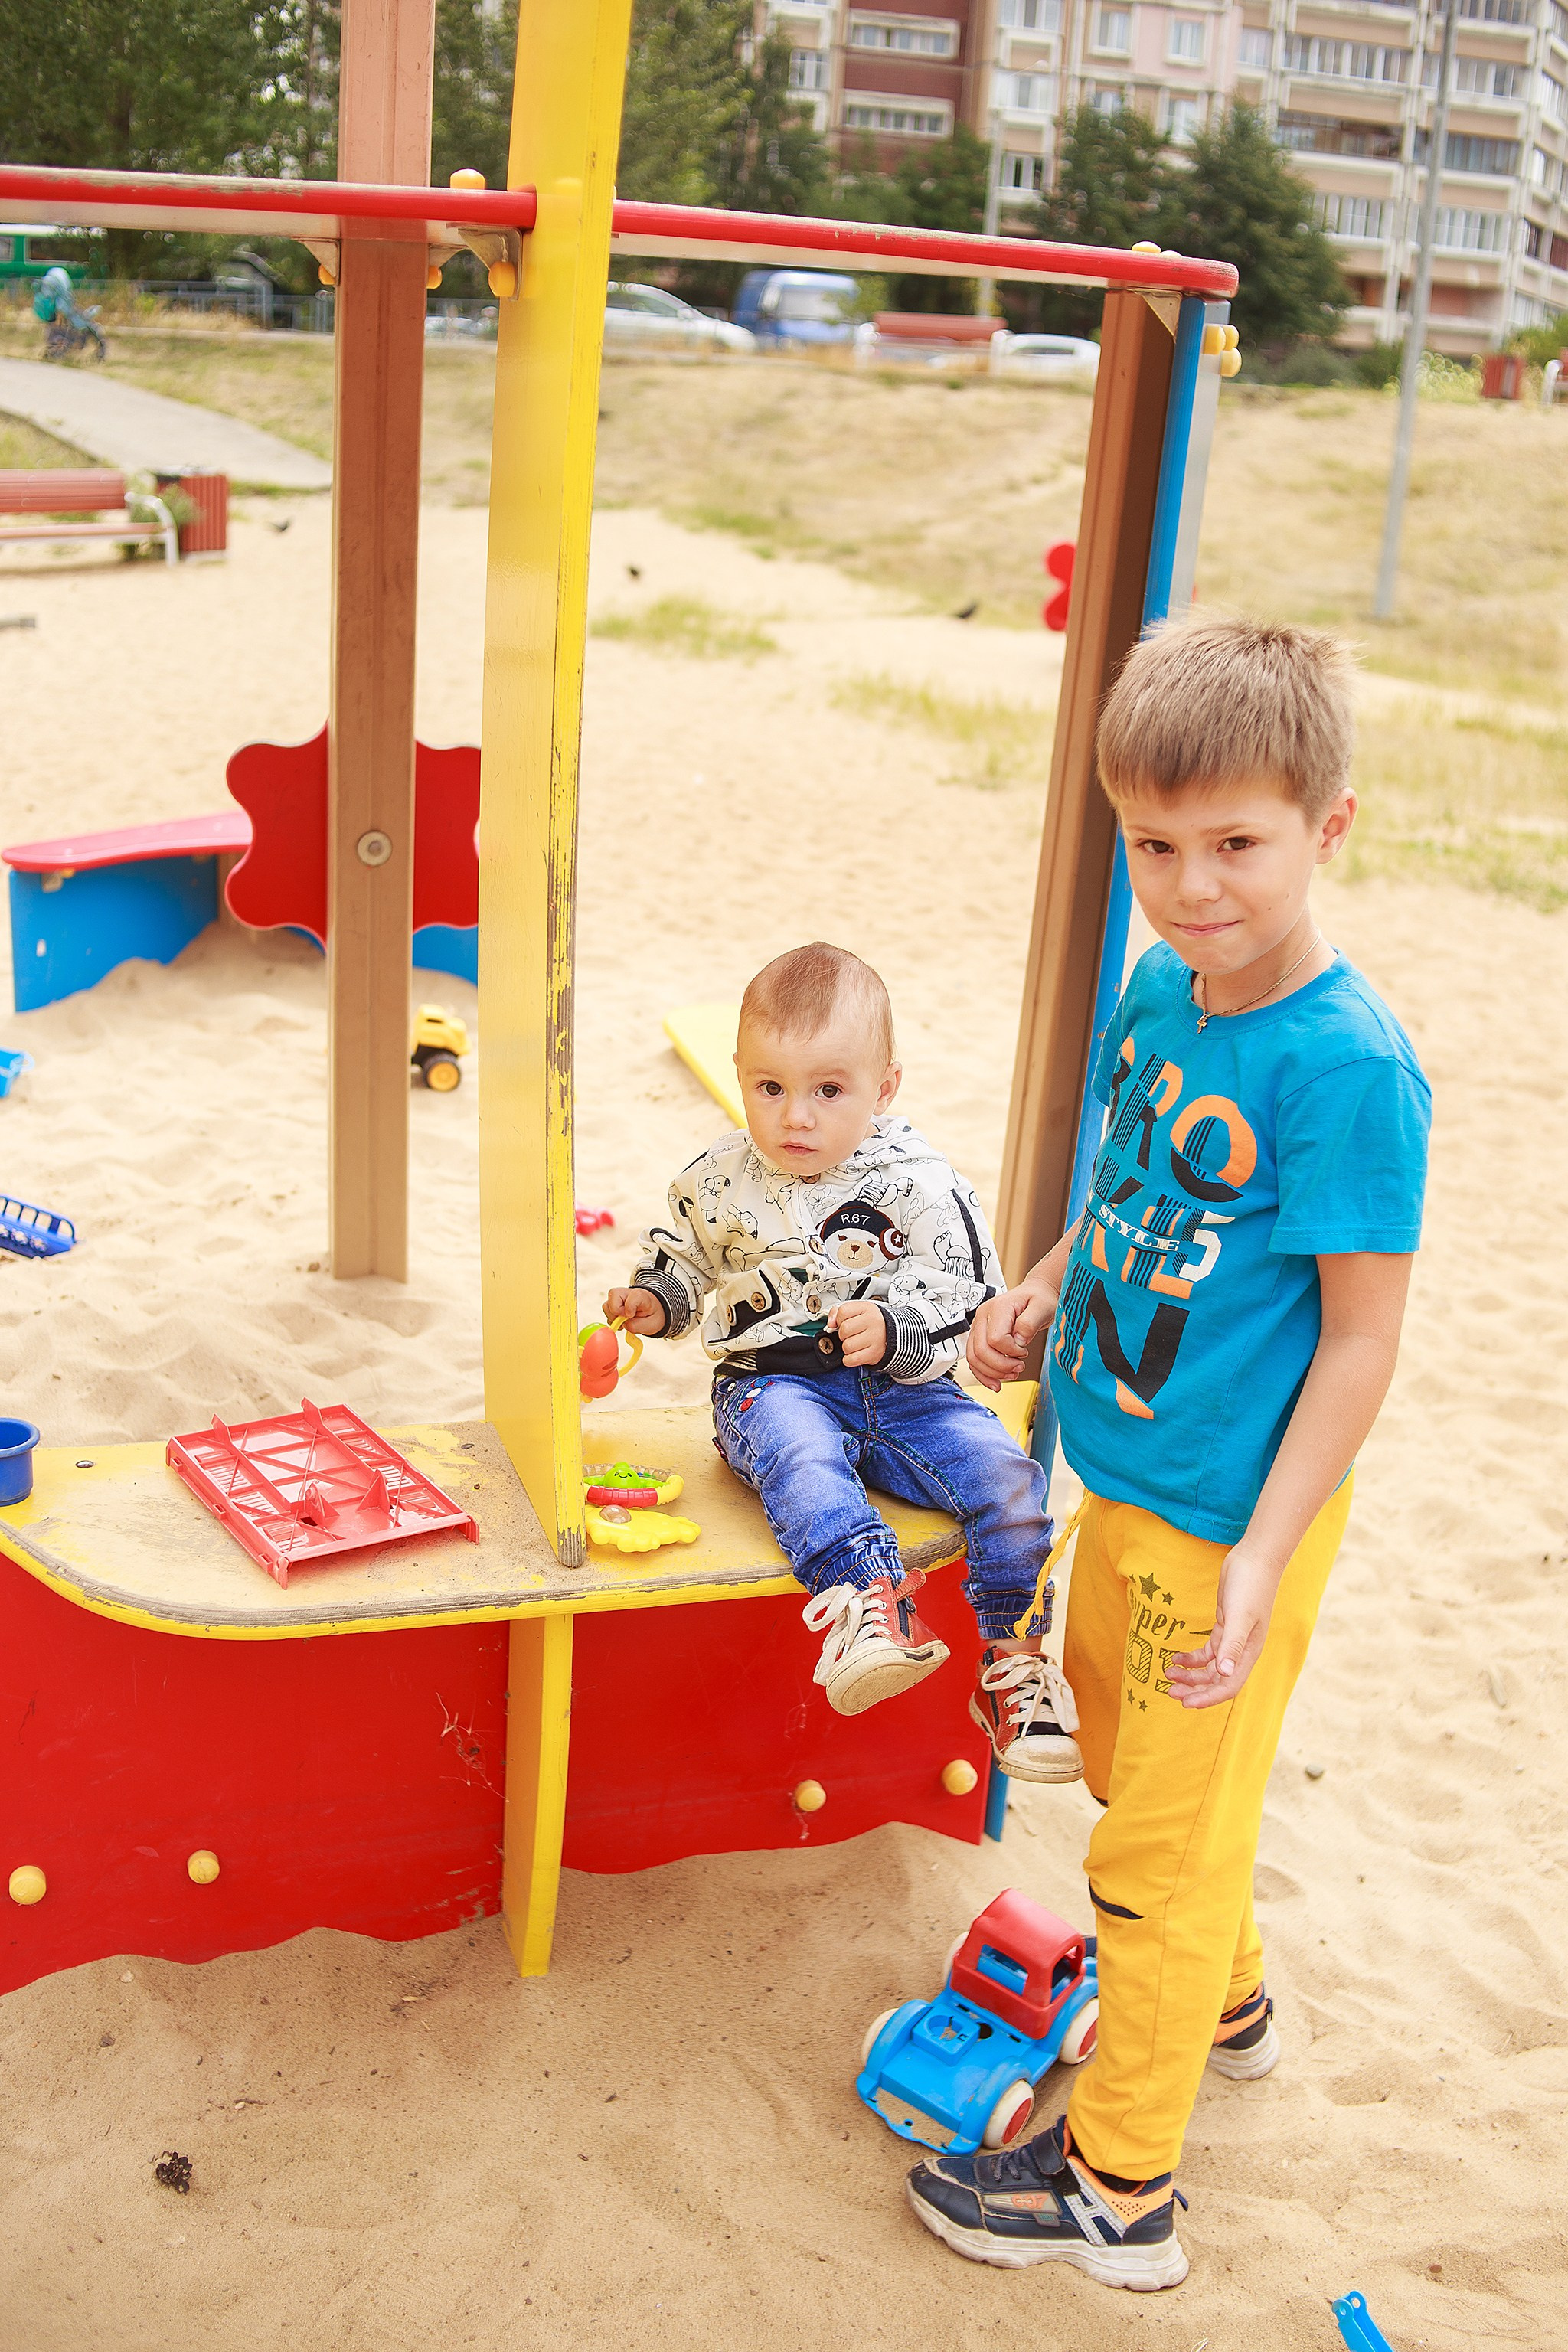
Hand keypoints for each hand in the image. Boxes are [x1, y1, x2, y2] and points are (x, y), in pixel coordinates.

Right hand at [603, 1286, 667, 1337]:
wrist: (652, 1311)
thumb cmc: (652, 1315)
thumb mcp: (652, 1324)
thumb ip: (637, 1326)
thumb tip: (623, 1325)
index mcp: (641, 1295)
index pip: (632, 1296)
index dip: (629, 1308)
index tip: (632, 1316)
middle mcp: (627, 1292)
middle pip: (613, 1294)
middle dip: (616, 1312)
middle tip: (625, 1319)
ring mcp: (618, 1297)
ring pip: (606, 1304)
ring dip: (613, 1317)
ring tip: (624, 1321)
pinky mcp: (612, 1303)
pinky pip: (606, 1311)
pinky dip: (611, 1319)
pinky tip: (621, 1321)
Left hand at [828, 1301, 886, 1367]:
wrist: (891, 1335)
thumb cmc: (871, 1323)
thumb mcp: (857, 1311)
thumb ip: (838, 1312)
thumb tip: (830, 1323)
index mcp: (867, 1308)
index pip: (843, 1311)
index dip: (838, 1319)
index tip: (842, 1322)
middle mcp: (873, 1322)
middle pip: (844, 1330)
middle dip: (842, 1334)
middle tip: (850, 1334)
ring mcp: (875, 1338)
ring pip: (846, 1346)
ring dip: (846, 1347)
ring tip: (855, 1343)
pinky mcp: (874, 1353)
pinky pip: (852, 1359)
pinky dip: (849, 1359)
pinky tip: (855, 1353)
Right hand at [966, 1280, 1057, 1390]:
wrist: (1035, 1294)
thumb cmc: (1039, 1299)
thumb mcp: (1042, 1307)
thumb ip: (1029, 1323)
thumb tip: (1018, 1341)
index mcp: (998, 1308)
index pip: (995, 1339)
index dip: (1010, 1352)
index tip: (1024, 1351)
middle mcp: (983, 1316)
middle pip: (980, 1351)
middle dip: (1000, 1366)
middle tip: (1019, 1367)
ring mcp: (979, 1326)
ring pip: (973, 1358)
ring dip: (992, 1373)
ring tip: (1011, 1374)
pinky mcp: (979, 1336)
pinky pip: (974, 1359)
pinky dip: (983, 1374)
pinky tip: (996, 1382)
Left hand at [1165, 1547, 1281, 1708]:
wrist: (1254, 1560)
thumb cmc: (1250, 1587)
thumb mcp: (1240, 1617)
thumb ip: (1232, 1646)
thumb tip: (1225, 1674)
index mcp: (1248, 1654)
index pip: (1228, 1686)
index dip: (1207, 1698)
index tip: (1185, 1703)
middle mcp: (1240, 1652)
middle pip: (1216, 1681)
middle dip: (1194, 1689)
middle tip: (1169, 1691)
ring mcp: (1231, 1640)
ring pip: (1209, 1668)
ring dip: (1190, 1674)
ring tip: (1168, 1673)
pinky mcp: (1223, 1627)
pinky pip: (1206, 1651)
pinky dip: (1191, 1657)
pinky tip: (1176, 1657)